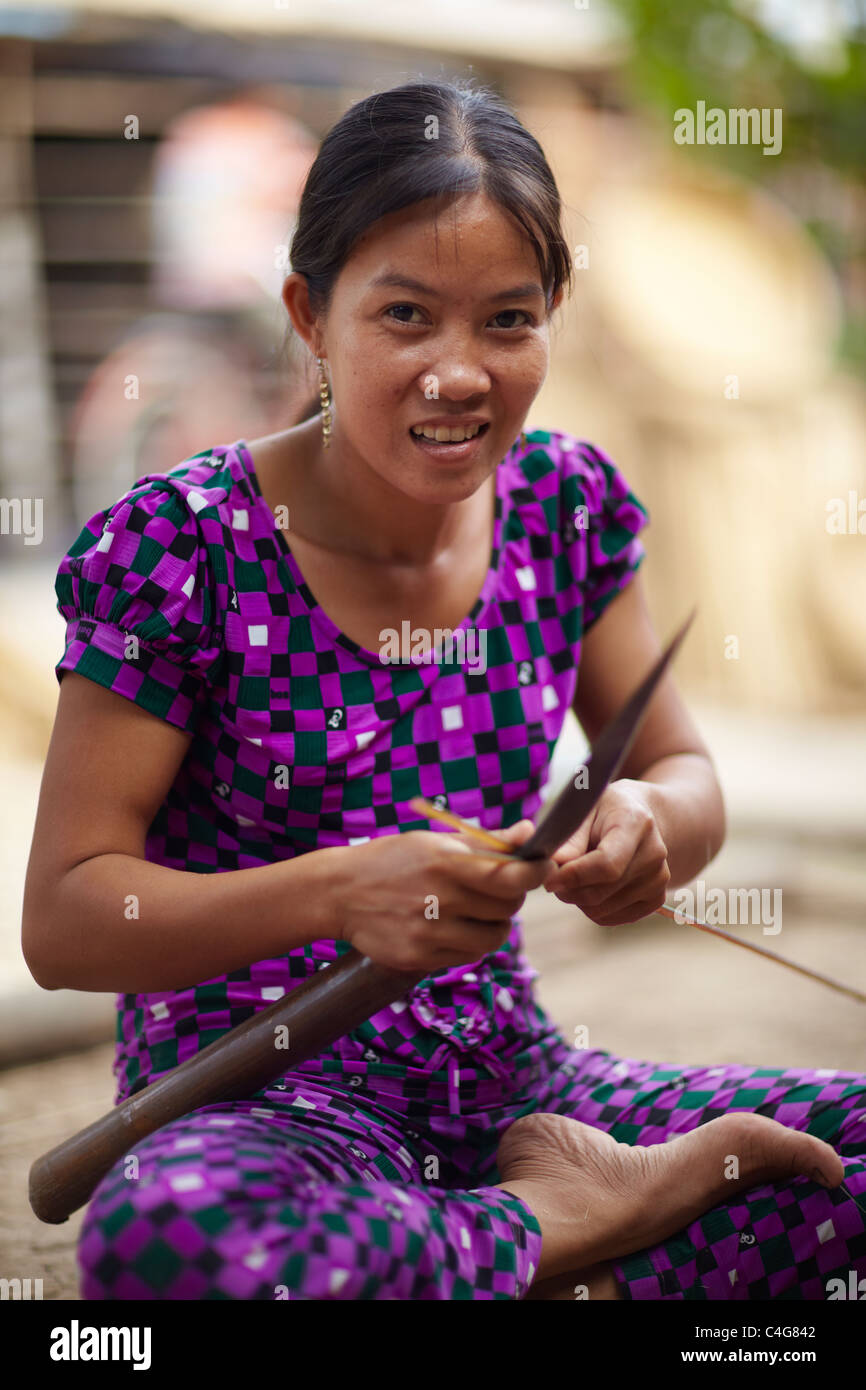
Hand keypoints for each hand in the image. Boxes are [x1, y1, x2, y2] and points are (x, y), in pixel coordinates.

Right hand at [335, 820, 555, 972]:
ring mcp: (428, 933)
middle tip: (494, 889)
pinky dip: (468, 943)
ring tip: (474, 912)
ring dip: (493, 925)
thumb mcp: (435, 842)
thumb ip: (486, 842)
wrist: (338, 892)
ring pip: (493, 938)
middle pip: (507, 908)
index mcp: (445, 863)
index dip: (535, 873)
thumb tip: (530, 832)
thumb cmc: (394, 860)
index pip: (509, 876)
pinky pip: (466, 956)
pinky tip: (450, 927)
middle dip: (509, 898)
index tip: (543, 867)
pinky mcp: (419, 958)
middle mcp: (439, 900)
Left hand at [542, 780, 670, 925]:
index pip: (607, 864)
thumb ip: (568, 839)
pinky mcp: (656, 898)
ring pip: (602, 910)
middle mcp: (654, 852)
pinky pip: (610, 919)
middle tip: (553, 878)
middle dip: (568, 890)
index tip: (549, 879)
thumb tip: (552, 866)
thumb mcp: (582, 810)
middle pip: (601, 892)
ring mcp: (659, 878)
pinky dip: (592, 909)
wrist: (635, 816)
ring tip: (575, 877)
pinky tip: (592, 886)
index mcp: (635, 822)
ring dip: (577, 899)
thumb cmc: (601, 811)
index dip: (574, 876)